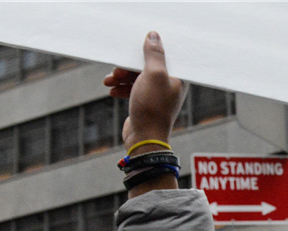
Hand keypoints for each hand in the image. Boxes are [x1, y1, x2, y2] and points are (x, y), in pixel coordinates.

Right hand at [103, 31, 186, 151]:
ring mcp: (157, 95)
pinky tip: (111, 91)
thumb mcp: (153, 75)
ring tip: (109, 81)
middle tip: (116, 70)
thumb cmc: (153, 107)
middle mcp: (170, 85)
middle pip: (147, 65)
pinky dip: (122, 88)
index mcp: (178, 78)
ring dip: (121, 77)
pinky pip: (133, 89)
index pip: (165, 55)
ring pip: (137, 77)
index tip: (135, 45)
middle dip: (128, 66)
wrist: (144, 139)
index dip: (150, 48)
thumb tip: (153, 35)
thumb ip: (154, 54)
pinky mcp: (146, 104)